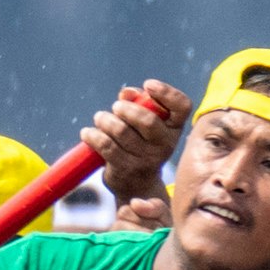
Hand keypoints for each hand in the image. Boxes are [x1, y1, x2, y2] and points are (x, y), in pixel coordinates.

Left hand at [79, 79, 184, 196]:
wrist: (137, 184)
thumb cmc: (140, 143)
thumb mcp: (144, 123)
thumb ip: (138, 102)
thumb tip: (127, 93)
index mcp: (173, 127)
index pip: (182, 106)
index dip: (167, 92)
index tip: (148, 84)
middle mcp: (165, 143)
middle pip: (148, 121)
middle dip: (126, 109)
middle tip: (115, 107)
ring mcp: (147, 159)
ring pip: (122, 131)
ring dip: (105, 120)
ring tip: (100, 118)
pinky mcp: (126, 169)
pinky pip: (106, 146)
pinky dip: (93, 135)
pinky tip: (87, 133)